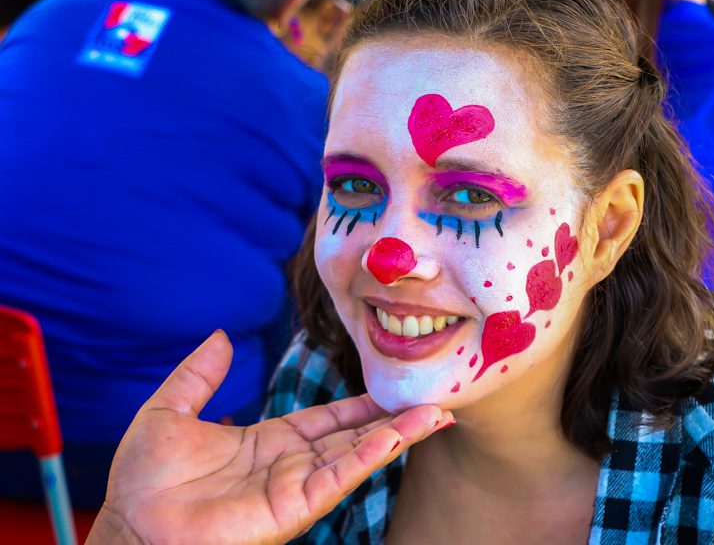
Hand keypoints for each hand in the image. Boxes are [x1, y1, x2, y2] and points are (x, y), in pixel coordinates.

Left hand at [86, 330, 452, 544]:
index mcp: (270, 443)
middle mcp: (291, 464)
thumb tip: (222, 335)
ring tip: (436, 413)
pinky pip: (341, 477)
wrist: (129, 525)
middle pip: (355, 435)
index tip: (395, 387)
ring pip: (357, 455)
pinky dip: (371, 456)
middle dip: (395, 418)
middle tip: (435, 397)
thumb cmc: (144, 482)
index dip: (362, 405)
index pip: (329, 420)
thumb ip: (200, 375)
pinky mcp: (295, 507)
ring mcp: (296, 486)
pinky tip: (399, 436)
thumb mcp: (170, 411)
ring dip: (398, 434)